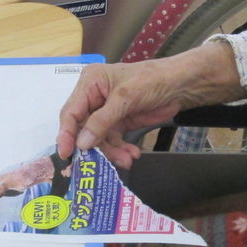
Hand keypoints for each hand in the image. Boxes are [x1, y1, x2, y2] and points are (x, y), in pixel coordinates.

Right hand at [56, 46, 245, 166]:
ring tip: (127, 160)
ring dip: (111, 152)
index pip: (71, 112)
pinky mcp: (120, 122)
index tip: (67, 154)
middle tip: (98, 165)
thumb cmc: (151, 80)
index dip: (67, 134)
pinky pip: (113, 141)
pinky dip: (121, 151)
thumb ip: (101, 121)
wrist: (180, 85)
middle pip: (84, 129)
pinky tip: (132, 155)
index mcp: (90, 83)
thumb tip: (81, 143)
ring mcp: (107, 112)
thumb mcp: (125, 99)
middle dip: (94, 147)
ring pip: (99, 139)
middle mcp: (94, 98)